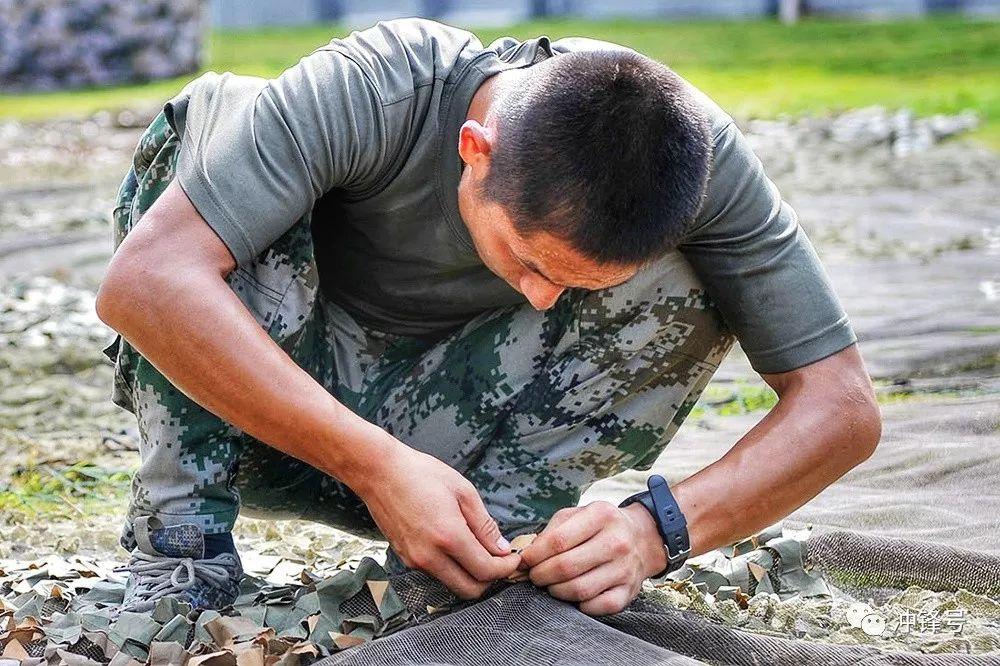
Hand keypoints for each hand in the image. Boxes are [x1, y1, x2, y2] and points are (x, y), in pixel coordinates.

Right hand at [358, 436, 519, 598]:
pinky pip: (436, 574)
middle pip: (470, 590)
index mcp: (449, 537)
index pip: (486, 571)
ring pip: (452, 584)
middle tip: (499, 560)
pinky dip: (452, 568)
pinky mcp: (405, 559)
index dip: (505, 569)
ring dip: (470, 576)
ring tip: (479, 551)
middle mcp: (430, 556)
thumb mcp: (462, 491)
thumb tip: (501, 548)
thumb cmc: (421, 474)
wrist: (379, 472)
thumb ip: (484, 524)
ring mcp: (415, 560)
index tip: (513, 558)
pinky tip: (457, 547)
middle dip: (490, 579)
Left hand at [520, 501, 666, 614]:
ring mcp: (624, 568)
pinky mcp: (628, 591)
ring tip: (551, 585)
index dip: (535, 555)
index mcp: (601, 516)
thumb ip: (551, 531)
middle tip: (535, 576)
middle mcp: (616, 541)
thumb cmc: (600, 527)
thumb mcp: (577, 515)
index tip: (524, 561)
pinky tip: (574, 595)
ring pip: (579, 589)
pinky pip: (596, 606)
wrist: (641, 539)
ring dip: (556, 591)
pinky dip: (579, 605)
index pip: (558, 541)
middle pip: (566, 567)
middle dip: (541, 575)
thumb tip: (528, 556)